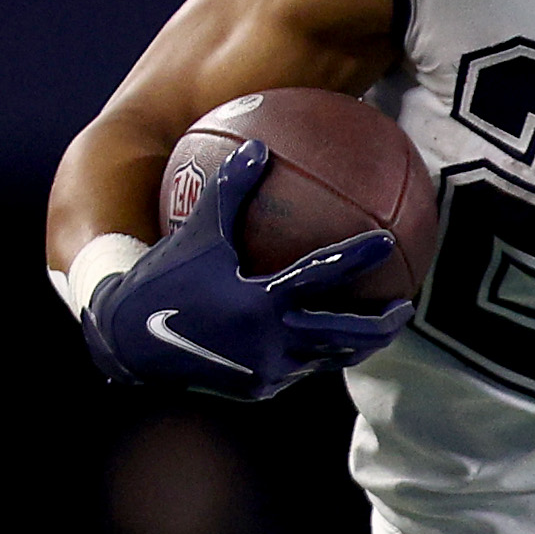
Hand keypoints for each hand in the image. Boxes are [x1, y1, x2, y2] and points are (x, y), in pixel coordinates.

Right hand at [81, 138, 410, 399]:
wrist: (128, 342)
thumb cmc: (164, 276)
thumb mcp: (197, 231)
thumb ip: (231, 189)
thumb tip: (260, 145)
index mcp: (258, 299)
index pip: (320, 274)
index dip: (357, 257)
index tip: (387, 241)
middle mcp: (269, 340)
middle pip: (342, 334)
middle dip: (380, 324)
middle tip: (406, 304)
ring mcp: (267, 370)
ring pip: (327, 357)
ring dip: (356, 344)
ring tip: (379, 329)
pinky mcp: (258, 388)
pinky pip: (299, 369)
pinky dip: (319, 354)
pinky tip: (331, 341)